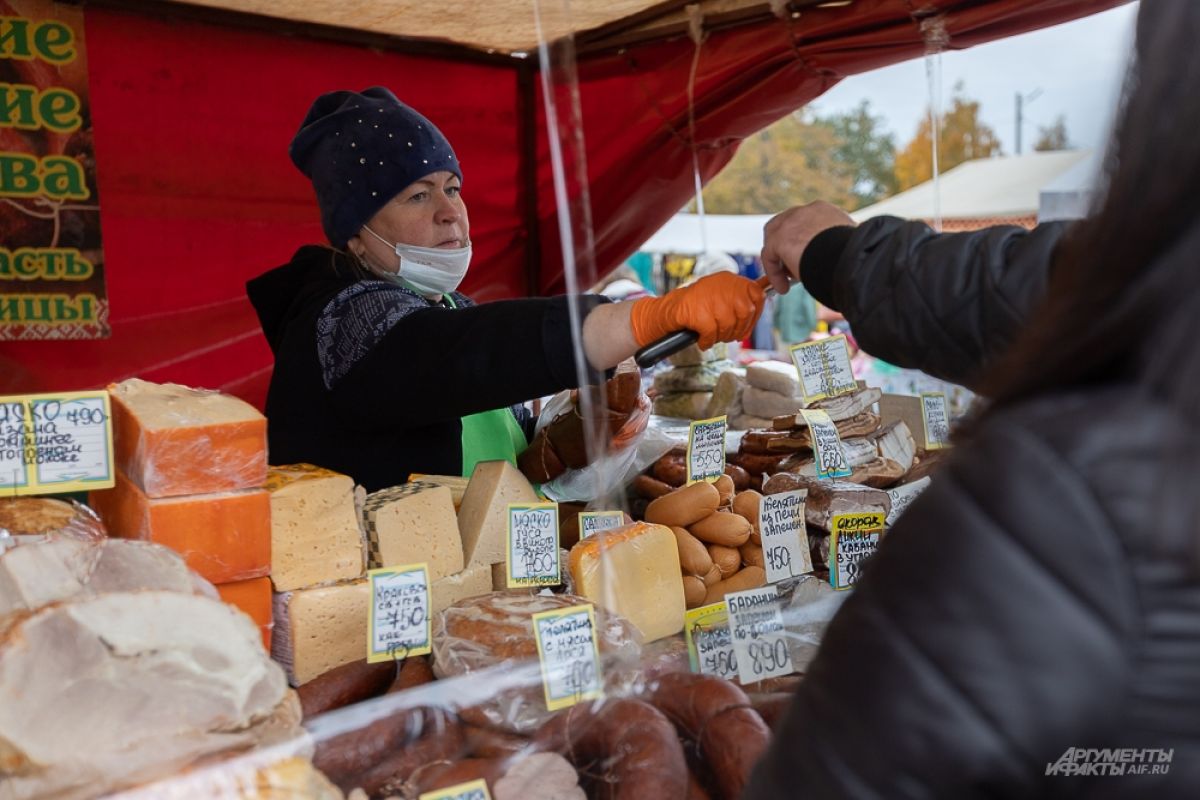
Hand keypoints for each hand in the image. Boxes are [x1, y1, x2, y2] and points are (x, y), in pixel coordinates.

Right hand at [630, 272, 765, 349]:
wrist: (667, 310)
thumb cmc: (695, 307)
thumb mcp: (721, 299)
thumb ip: (739, 304)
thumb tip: (754, 318)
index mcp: (730, 280)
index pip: (757, 295)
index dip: (755, 315)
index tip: (746, 327)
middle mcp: (722, 285)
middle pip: (746, 312)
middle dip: (737, 330)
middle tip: (726, 335)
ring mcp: (709, 298)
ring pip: (729, 325)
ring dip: (720, 337)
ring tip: (711, 335)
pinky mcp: (697, 312)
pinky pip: (711, 333)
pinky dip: (707, 341)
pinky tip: (701, 340)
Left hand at [760, 201, 854, 293]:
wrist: (849, 256)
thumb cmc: (852, 256)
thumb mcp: (843, 246)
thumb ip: (831, 247)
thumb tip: (828, 260)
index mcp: (823, 211)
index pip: (804, 222)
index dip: (800, 240)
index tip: (803, 257)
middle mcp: (806, 211)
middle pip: (783, 225)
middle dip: (783, 246)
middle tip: (790, 267)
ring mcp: (791, 222)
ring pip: (773, 239)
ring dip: (778, 259)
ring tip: (786, 279)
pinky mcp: (780, 238)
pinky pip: (770, 256)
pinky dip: (774, 273)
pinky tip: (783, 287)